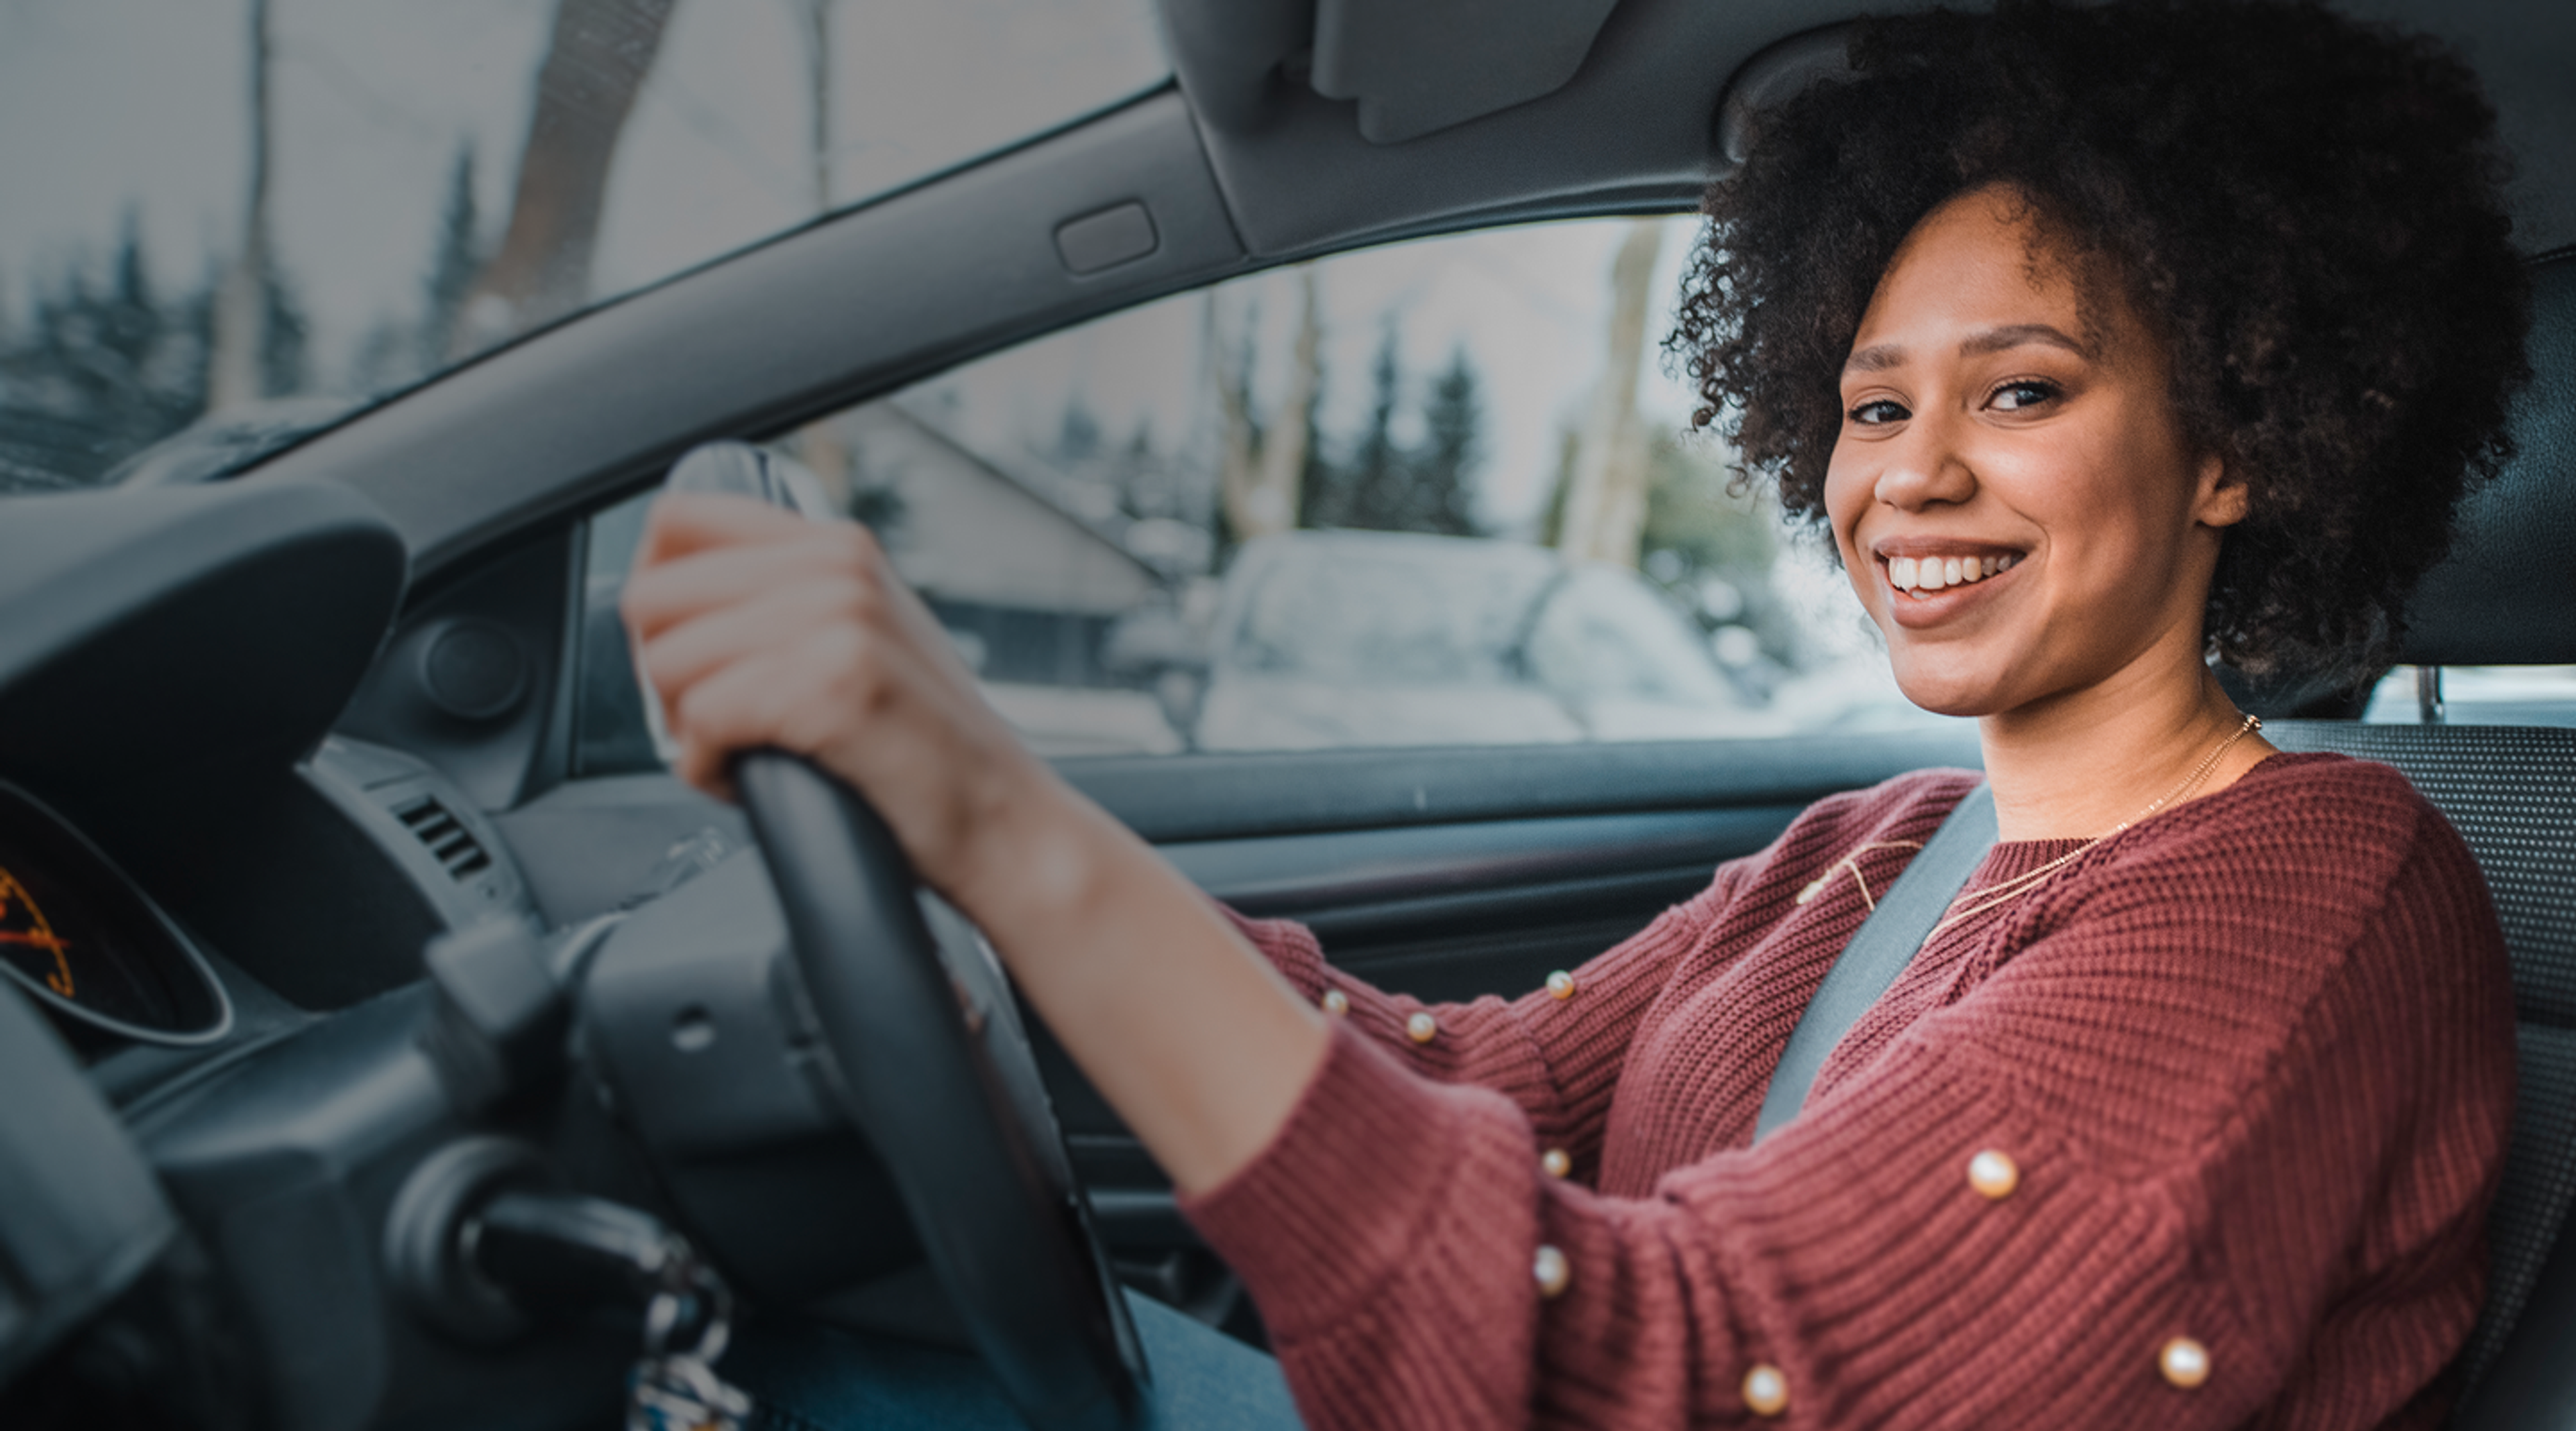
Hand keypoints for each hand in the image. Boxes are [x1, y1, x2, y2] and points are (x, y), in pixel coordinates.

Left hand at [620, 489, 1326, 1194]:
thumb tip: (673, 602)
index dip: (656, 596)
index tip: (684, 654)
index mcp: (839, 546)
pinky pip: (702, 720)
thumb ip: (787, 604)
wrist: (1005, 827)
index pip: (678, 519)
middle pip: (654, 597)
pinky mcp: (832, 688)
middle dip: (663, 674)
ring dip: (687, 727)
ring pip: (669, 662)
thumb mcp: (862, 640)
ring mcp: (840, 622)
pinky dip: (707, 767)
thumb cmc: (928, 755)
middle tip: (714, 720)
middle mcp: (839, 568)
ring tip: (745, 753)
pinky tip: (750, 779)